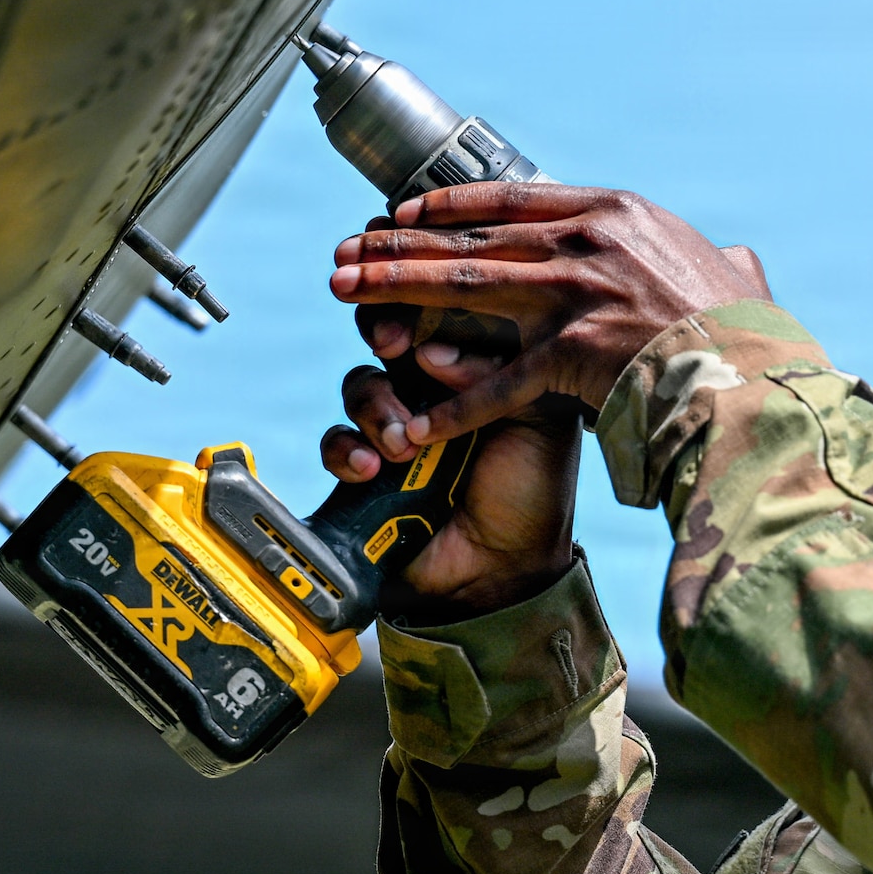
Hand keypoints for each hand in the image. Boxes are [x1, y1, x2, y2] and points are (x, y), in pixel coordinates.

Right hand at [319, 332, 583, 615]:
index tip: (426, 308)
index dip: (425, 304)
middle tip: (391, 343)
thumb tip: (432, 349)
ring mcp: (396, 426)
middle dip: (383, 332)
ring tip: (403, 444)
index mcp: (478, 365)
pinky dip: (345, 449)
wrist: (508, 568)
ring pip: (361, 384)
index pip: (442, 313)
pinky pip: (335, 441)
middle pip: (388, 334)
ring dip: (377, 405)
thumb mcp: (538, 422)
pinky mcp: (363, 469)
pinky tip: (369, 468)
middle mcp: (433, 388)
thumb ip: (495, 374)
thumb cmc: (532, 489)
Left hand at [328, 182, 769, 446]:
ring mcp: (573, 296)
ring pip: (463, 290)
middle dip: (400, 243)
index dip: (449, 204)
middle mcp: (586, 243)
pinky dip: (447, 405)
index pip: (512, 198)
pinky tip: (406, 417)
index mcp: (617, 214)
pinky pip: (493, 384)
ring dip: (395, 291)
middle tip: (346, 250)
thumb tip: (738, 261)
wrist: (759, 376)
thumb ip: (724, 265)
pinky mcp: (569, 355)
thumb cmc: (754, 336)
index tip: (405, 209)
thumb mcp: (738, 280)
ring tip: (344, 295)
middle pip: (471, 238)